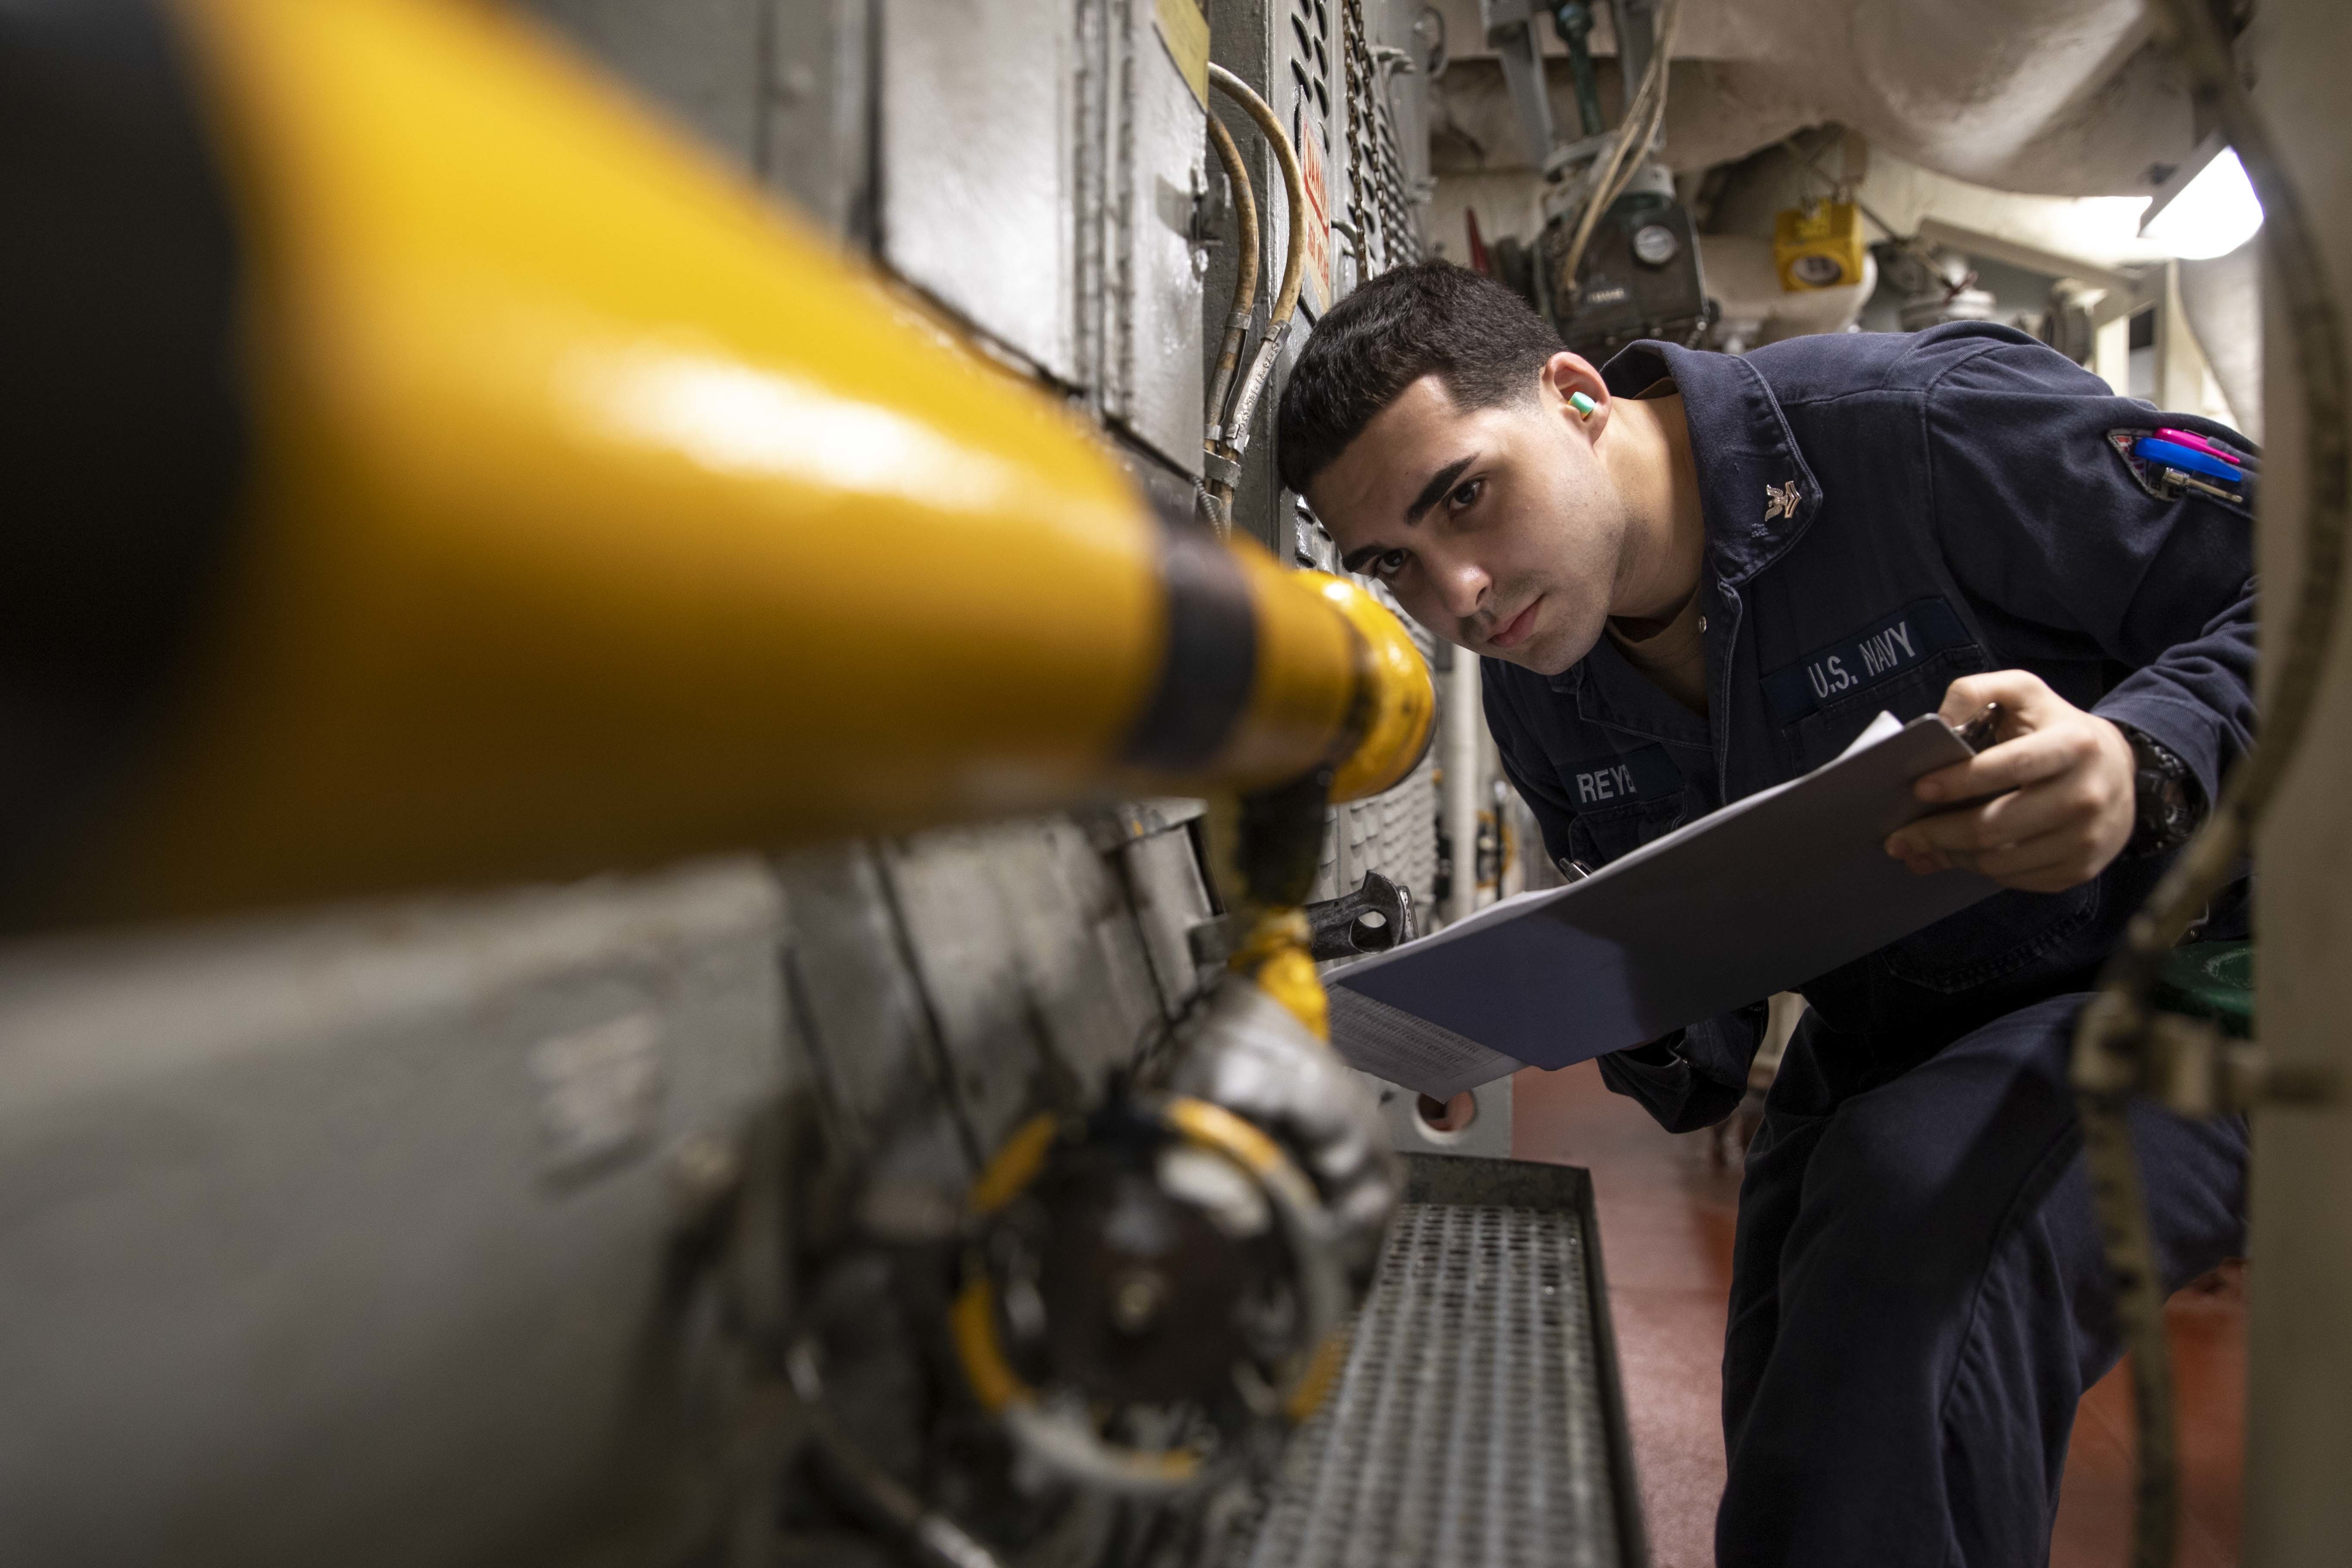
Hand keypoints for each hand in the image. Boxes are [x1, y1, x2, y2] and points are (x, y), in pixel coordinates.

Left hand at [1883, 670, 2135, 893]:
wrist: (2121, 769)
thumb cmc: (2057, 729)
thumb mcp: (2023, 692)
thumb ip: (1975, 690)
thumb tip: (1937, 721)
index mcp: (2072, 745)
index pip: (2006, 768)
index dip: (1957, 781)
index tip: (1918, 789)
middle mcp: (2085, 795)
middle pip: (1994, 826)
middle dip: (1937, 833)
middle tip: (1898, 837)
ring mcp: (2086, 839)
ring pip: (1999, 861)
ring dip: (1951, 856)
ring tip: (1920, 846)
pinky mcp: (2080, 869)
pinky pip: (2015, 879)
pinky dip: (1978, 870)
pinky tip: (1956, 857)